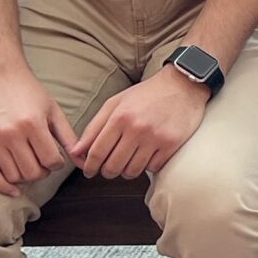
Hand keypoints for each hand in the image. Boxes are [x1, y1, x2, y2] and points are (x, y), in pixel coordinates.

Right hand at [0, 62, 74, 196]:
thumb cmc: (29, 92)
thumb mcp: (54, 111)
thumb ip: (69, 137)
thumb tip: (84, 161)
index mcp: (33, 124)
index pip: (51, 161)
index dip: (57, 164)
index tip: (55, 158)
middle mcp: (12, 133)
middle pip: (32, 172)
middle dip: (42, 172)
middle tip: (42, 162)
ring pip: (14, 176)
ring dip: (25, 177)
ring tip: (29, 165)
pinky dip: (3, 187)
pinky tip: (14, 191)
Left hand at [70, 67, 209, 179]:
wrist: (182, 85)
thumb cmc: (146, 94)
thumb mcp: (115, 104)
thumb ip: (93, 128)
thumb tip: (75, 152)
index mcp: (119, 117)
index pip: (97, 152)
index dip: (89, 166)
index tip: (89, 171)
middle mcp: (137, 128)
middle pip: (113, 166)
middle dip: (107, 171)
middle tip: (108, 168)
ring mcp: (155, 137)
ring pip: (132, 171)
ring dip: (126, 171)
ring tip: (127, 162)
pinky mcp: (171, 144)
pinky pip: (152, 168)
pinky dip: (147, 166)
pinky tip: (147, 156)